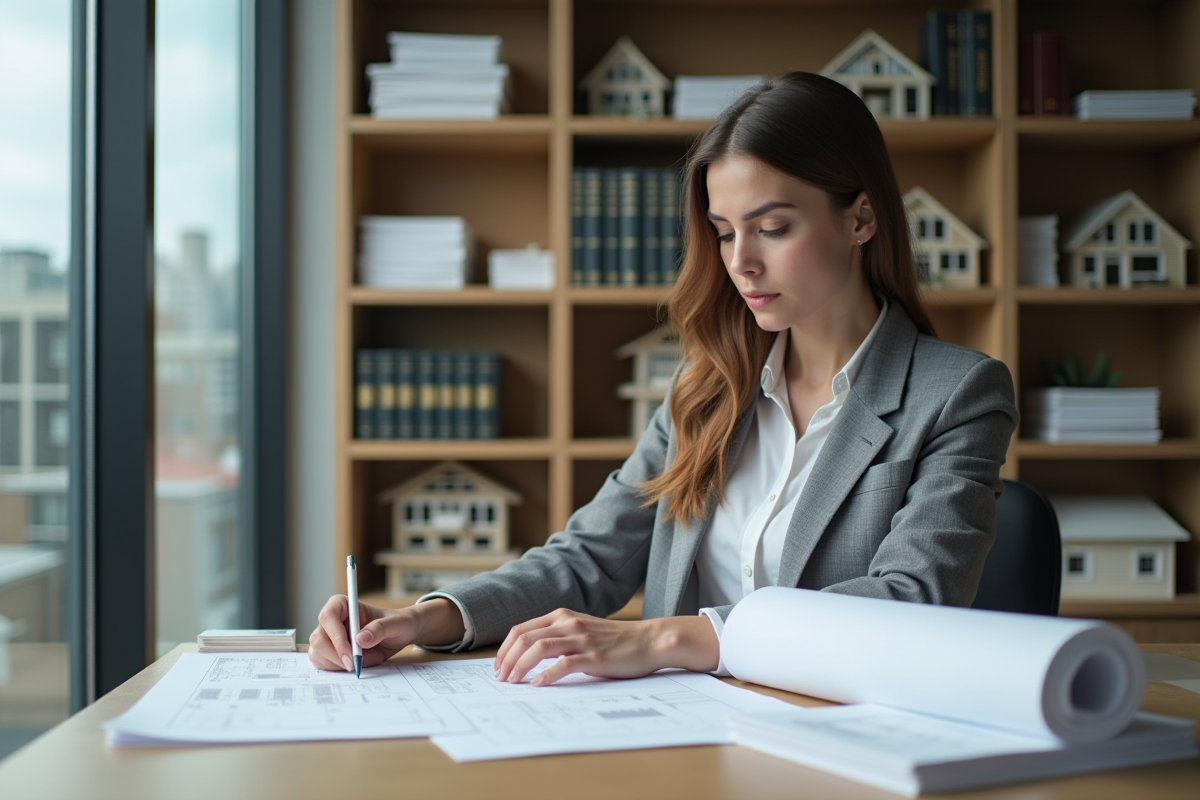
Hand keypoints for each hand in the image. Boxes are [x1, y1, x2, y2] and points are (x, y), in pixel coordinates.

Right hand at [308, 596, 464, 671]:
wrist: (399, 634)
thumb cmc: (397, 623)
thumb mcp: (395, 624)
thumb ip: (380, 629)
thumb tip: (360, 639)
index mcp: (342, 605)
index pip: (328, 617)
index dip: (336, 637)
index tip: (352, 655)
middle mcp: (331, 620)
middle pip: (318, 638)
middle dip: (336, 656)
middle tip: (355, 666)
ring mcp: (327, 637)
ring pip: (317, 653)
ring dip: (337, 664)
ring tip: (362, 661)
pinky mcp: (328, 652)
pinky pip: (322, 664)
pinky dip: (336, 669)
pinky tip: (354, 666)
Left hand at [492, 608, 719, 686]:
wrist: (649, 641)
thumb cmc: (615, 641)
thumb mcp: (582, 631)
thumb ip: (558, 637)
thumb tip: (529, 657)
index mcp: (562, 616)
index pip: (522, 629)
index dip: (505, 649)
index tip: (499, 666)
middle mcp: (569, 623)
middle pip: (525, 638)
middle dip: (507, 659)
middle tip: (501, 678)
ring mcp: (581, 639)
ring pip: (538, 648)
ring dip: (519, 667)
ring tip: (513, 682)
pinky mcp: (593, 656)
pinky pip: (563, 664)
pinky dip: (546, 676)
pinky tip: (538, 685)